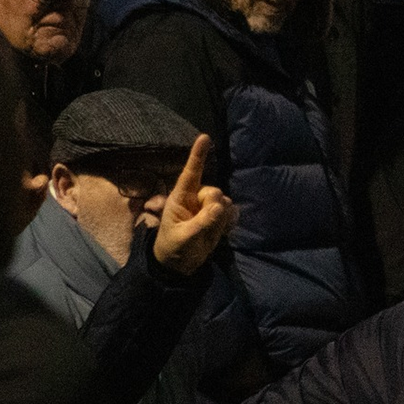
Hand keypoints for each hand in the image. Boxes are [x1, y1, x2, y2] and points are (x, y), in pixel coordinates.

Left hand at [149, 134, 234, 275]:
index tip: (205, 137)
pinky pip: (230, 214)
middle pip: (214, 191)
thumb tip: (221, 206)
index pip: (190, 173)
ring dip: (219, 219)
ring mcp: (208, 208)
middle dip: (213, 207)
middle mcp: (195, 198)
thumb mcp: (184, 237)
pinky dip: (226, 224)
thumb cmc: (173, 249)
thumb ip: (202, 222)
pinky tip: (215, 234)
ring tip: (206, 233)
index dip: (198, 155)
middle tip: (202, 226)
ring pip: (224, 203)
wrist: (179, 266)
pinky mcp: (218, 219)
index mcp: (180, 197)